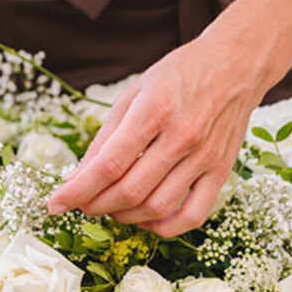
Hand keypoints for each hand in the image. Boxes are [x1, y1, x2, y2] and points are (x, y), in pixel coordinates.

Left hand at [47, 38, 267, 236]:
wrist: (236, 64)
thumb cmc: (180, 74)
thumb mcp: (134, 92)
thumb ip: (106, 137)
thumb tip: (77, 177)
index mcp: (154, 110)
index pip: (108, 164)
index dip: (77, 190)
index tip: (55, 203)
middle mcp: (182, 136)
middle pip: (130, 190)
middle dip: (96, 205)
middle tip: (82, 204)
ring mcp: (205, 157)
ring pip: (157, 207)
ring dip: (125, 217)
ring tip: (110, 208)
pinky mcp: (221, 171)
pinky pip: (193, 215)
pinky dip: (165, 227)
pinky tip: (147, 219)